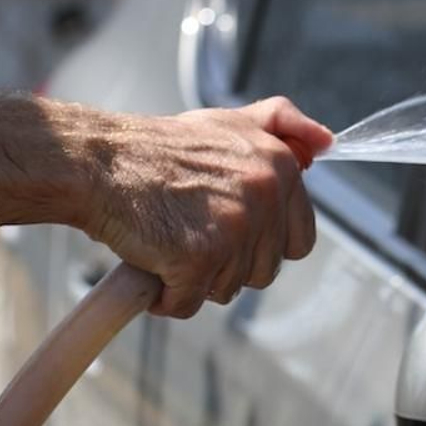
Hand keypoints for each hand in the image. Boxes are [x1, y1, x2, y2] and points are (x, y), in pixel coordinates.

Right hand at [81, 96, 332, 317]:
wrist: (99, 162)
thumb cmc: (157, 149)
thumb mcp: (228, 122)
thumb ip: (282, 125)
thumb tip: (326, 143)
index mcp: (280, 167)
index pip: (299, 239)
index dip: (259, 244)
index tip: (223, 229)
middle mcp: (265, 195)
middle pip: (263, 271)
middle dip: (225, 263)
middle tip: (187, 231)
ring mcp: (234, 228)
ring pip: (227, 289)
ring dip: (194, 278)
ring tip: (167, 241)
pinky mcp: (199, 258)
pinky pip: (188, 303)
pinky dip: (166, 295)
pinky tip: (150, 261)